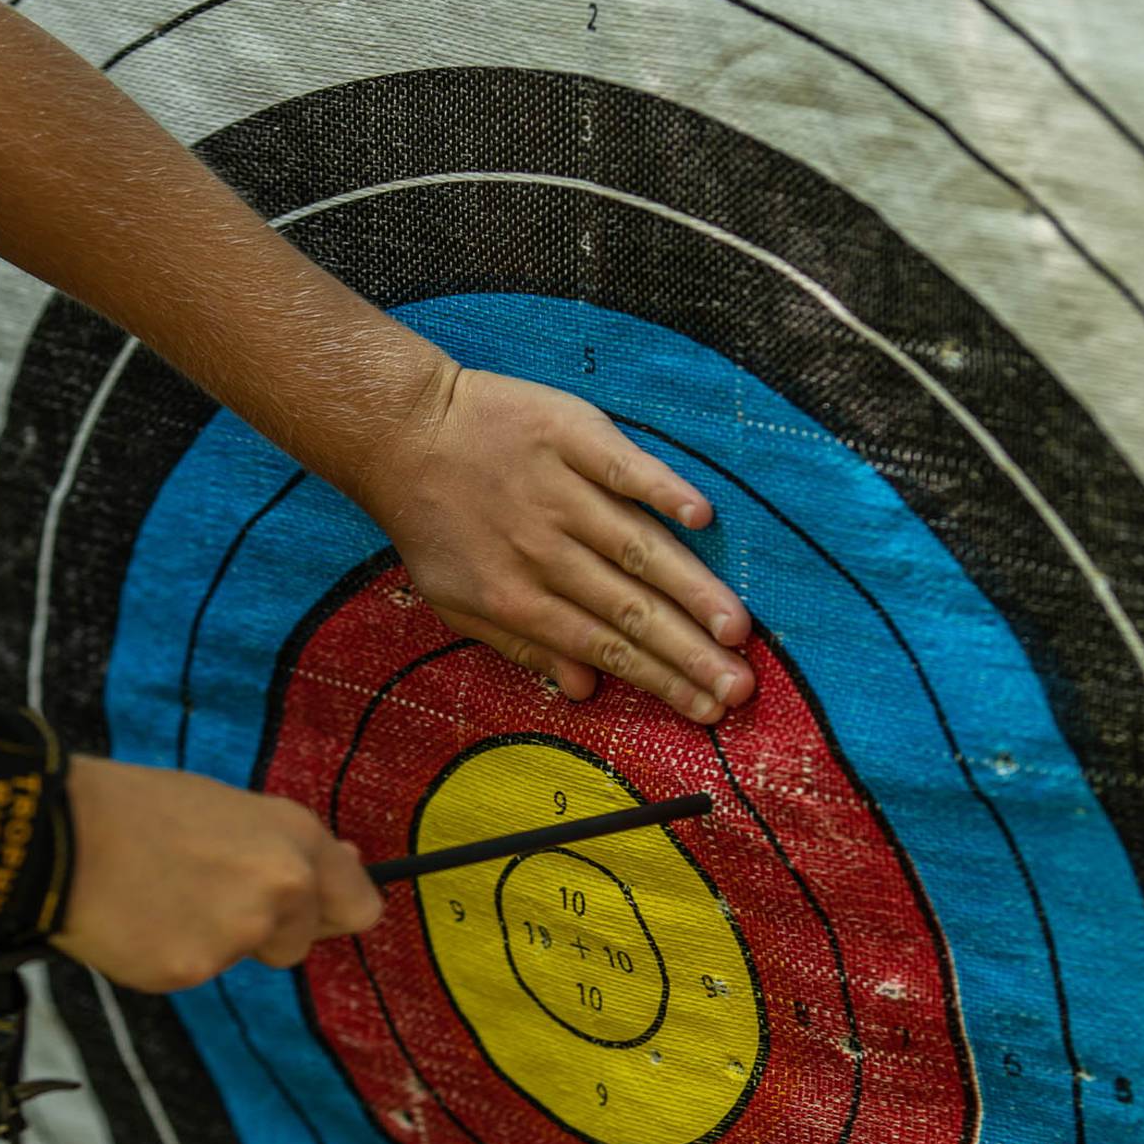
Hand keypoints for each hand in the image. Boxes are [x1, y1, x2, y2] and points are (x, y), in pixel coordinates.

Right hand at [55, 758, 383, 992]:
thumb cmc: (136, 808)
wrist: (60, 832)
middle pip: (299, 942)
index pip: (360, 904)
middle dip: (263, 931)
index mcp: (293, 837)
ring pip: (241, 957)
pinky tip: (136, 919)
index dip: (332, 910)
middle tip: (203, 894)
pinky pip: (193, 973)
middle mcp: (282, 886)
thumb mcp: (226, 806)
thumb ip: (285, 846)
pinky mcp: (193, 971)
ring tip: (160, 897)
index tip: (312, 912)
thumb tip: (350, 865)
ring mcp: (239, 933)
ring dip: (212, 942)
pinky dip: (167, 956)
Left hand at [352, 365, 754, 722]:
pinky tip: (700, 518)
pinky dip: (661, 490)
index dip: (660, 680)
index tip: (709, 709)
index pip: (604, 648)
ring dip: (690, 590)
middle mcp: (544, 551)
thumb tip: (585, 691)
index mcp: (518, 597)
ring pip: (637, 548)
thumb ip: (522, 647)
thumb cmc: (432, 524)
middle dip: (689, 655)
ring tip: (735, 627)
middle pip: (629, 610)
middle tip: (740, 687)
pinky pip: (623, 467)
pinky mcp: (570, 436)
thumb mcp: (456, 601)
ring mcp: (560, 491)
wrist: (402, 434)